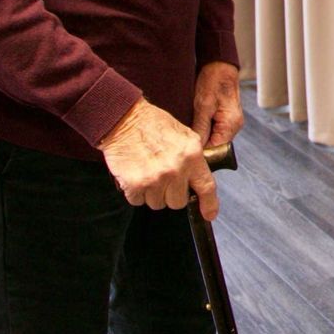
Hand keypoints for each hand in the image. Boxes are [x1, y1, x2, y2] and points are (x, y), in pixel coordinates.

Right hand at [99, 98, 217, 220]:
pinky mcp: (136, 184)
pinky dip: (135, 192)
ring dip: (152, 193)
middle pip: (178, 201)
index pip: (206, 186)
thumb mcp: (184, 135)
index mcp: (192, 155)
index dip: (209, 204)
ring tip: (147, 172)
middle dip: (171, 194)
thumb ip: (193, 158)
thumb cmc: (152, 124)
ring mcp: (156, 178)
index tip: (209, 214)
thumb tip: (197, 180)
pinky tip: (135, 175)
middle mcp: (176, 169)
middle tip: (163, 178)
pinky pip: (138, 201)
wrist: (123, 118)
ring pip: (157, 203)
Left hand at [190, 61, 243, 147]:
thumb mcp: (203, 105)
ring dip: (201, 138)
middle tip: (182, 144)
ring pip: (214, 140)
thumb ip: (200, 128)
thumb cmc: (212, 81)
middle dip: (200, 147)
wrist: (219, 65)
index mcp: (231, 124)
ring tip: (186, 135)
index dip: (201, 154)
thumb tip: (194, 147)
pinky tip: (193, 127)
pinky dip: (203, 131)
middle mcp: (234, 126)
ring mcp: (230, 123)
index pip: (217, 150)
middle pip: (216, 147)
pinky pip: (214, 131)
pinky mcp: (225, 118)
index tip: (185, 153)